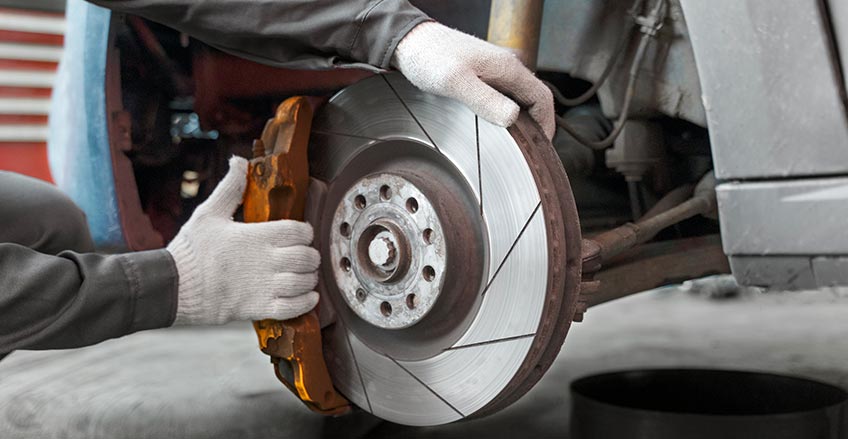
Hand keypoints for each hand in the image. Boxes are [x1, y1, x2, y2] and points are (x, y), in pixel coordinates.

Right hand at [166, 156, 318, 324]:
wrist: (173, 287)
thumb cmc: (190, 251)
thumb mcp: (208, 213)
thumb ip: (230, 188)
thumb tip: (238, 162)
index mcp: (256, 236)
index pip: (298, 230)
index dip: (305, 232)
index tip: (301, 234)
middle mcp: (264, 261)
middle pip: (306, 256)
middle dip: (311, 255)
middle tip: (306, 255)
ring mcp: (263, 286)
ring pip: (303, 281)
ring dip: (310, 278)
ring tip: (306, 275)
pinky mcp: (258, 308)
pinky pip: (292, 307)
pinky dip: (305, 302)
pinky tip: (307, 296)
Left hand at [392, 21, 554, 138]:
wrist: (409, 41)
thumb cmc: (428, 57)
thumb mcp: (456, 83)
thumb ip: (484, 101)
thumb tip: (512, 119)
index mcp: (508, 68)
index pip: (542, 98)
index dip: (547, 125)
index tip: (541, 147)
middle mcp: (506, 67)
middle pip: (533, 100)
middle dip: (536, 126)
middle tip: (528, 152)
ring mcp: (494, 71)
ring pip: (518, 99)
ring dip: (521, 121)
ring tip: (514, 144)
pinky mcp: (482, 75)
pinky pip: (503, 96)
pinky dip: (505, 113)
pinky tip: (493, 127)